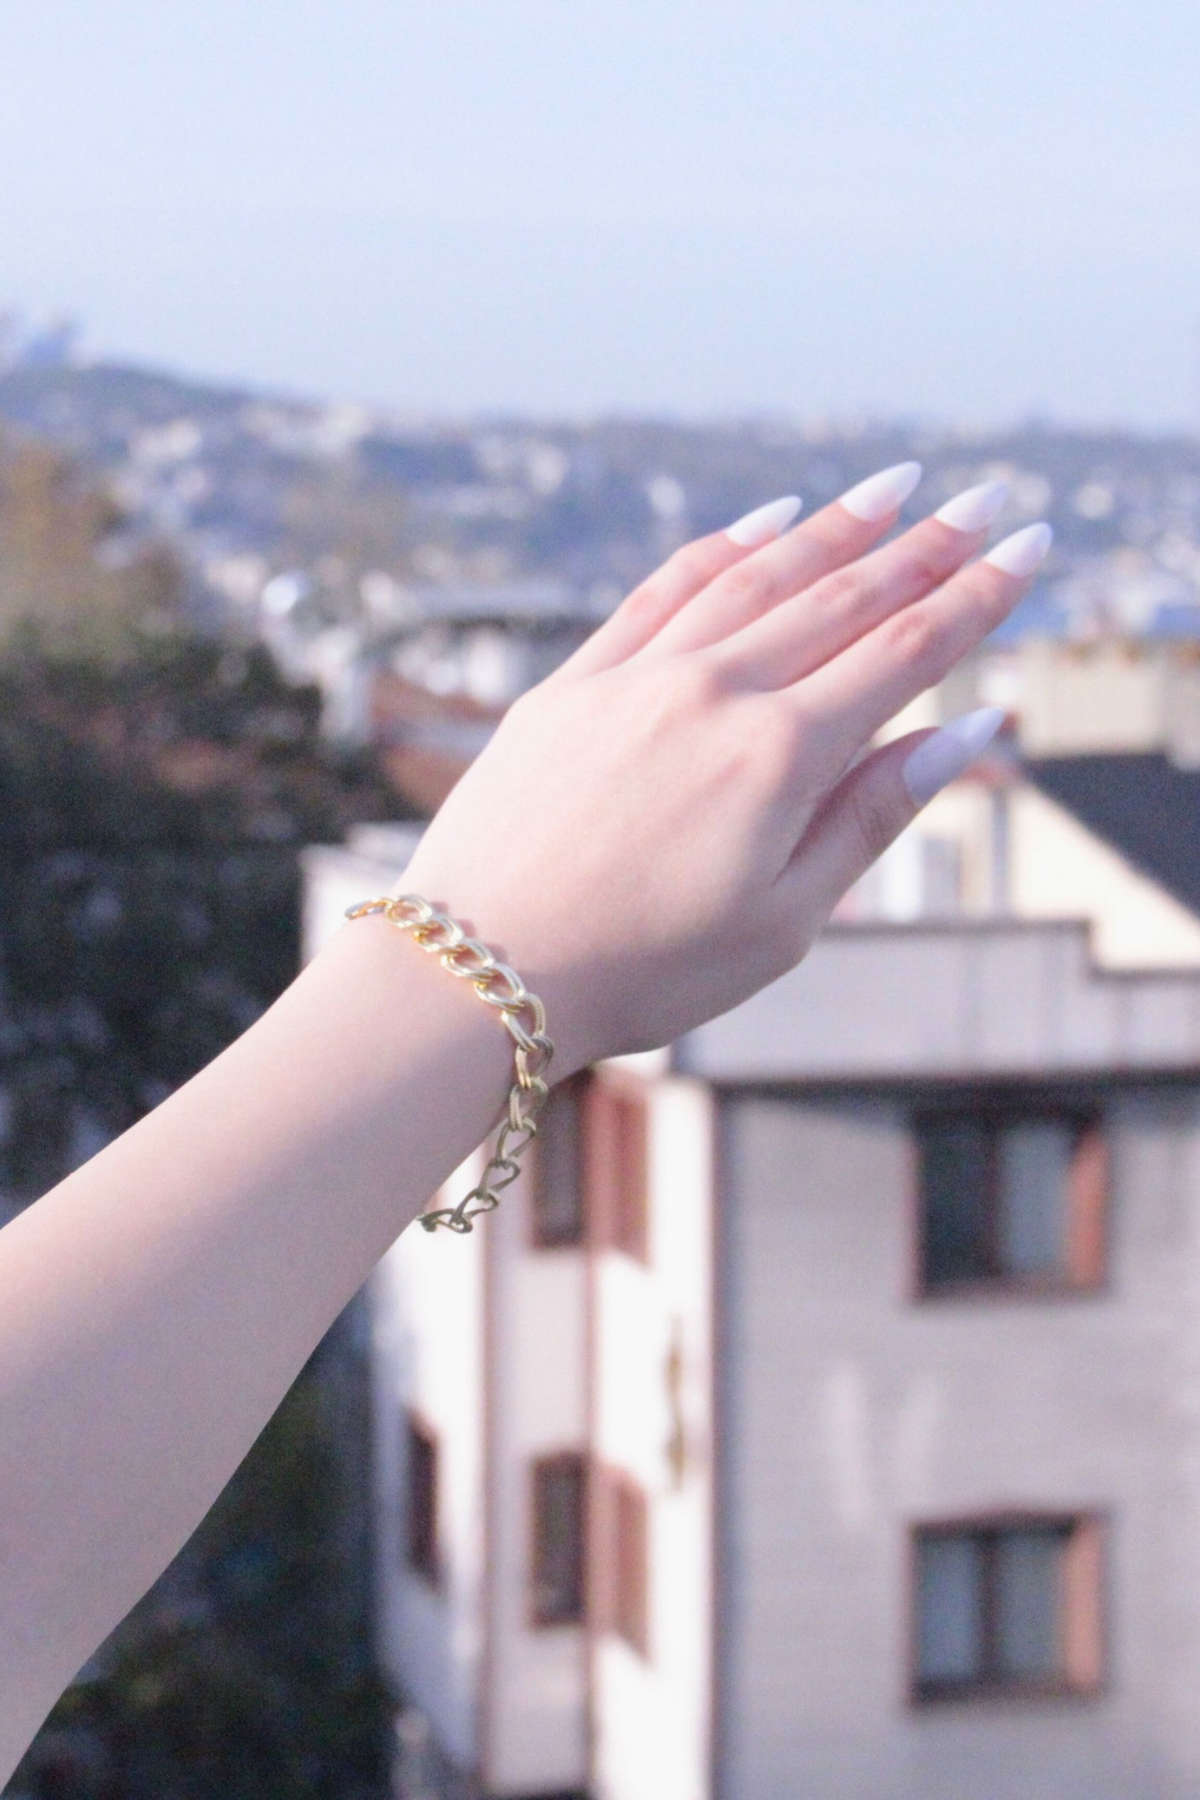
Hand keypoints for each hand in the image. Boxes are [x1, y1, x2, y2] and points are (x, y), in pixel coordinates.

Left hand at [402, 466, 1050, 1075]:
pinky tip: (768, 519)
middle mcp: (712, 692)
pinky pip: (663, 589)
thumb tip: (967, 730)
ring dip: (836, 526)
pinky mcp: (573, 681)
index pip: (905, 654)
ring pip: (758, 576)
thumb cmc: (640, 971)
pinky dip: (725, 547)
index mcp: (778, 758)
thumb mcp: (783, 921)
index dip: (976, 597)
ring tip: (896, 487)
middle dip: (927, 545)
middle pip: (842, 598)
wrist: (476, 972)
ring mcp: (636, 677)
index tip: (1028, 548)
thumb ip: (873, 815)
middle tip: (988, 497)